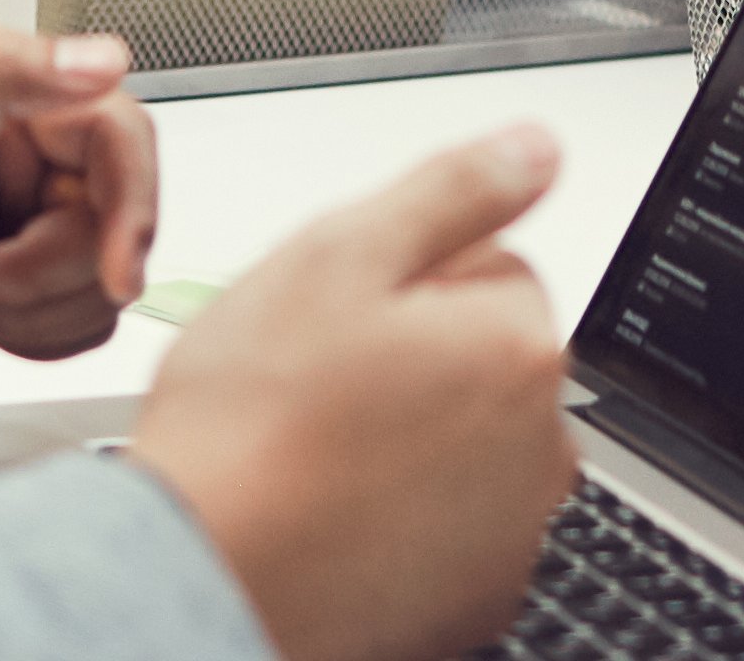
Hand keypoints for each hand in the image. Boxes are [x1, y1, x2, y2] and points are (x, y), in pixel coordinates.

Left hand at [0, 30, 156, 436]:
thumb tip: (104, 54)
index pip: (118, 130)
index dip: (130, 202)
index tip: (116, 265)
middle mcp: (15, 154)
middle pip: (117, 209)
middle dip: (57, 268)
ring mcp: (18, 222)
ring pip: (104, 269)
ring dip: (39, 305)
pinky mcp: (19, 283)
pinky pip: (83, 312)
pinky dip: (40, 334)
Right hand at [132, 127, 577, 660]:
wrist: (201, 572)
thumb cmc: (250, 425)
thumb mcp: (339, 257)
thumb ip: (455, 190)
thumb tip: (538, 147)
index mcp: (519, 346)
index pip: (493, 265)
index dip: (405, 280)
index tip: (342, 318)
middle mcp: (541, 445)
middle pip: (486, 356)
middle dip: (418, 355)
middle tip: (319, 382)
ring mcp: (513, 531)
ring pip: (469, 440)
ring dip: (413, 434)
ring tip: (319, 449)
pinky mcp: (477, 597)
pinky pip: (454, 523)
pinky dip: (408, 513)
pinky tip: (336, 510)